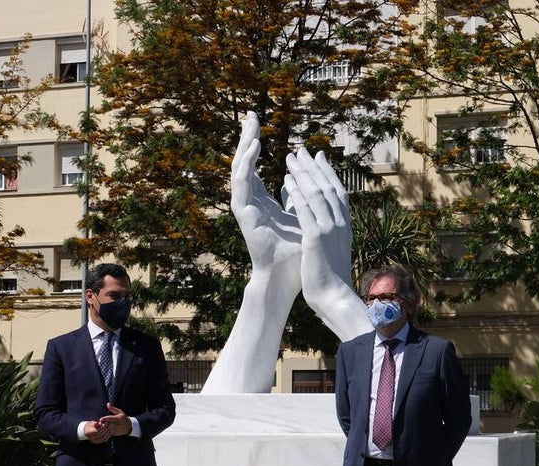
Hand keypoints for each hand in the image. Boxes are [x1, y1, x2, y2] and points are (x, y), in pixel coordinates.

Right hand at [84, 418, 111, 443]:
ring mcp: (94, 441)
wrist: (86, 431)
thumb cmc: (90, 426)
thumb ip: (96, 423)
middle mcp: (91, 438)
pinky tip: (109, 432)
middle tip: (109, 425)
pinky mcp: (98, 442)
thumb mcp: (92, 423)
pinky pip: (104, 440)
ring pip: (103, 438)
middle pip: (101, 435)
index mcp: (89, 433)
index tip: (106, 423)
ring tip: (110, 428)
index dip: (103, 427)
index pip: (98, 431)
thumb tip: (101, 423)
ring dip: (108, 433)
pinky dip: (108, 436)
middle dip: (106, 430)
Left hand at [98, 403, 131, 436]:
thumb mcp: (120, 412)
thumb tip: (108, 404)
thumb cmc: (123, 418)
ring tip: (98, 426)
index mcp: (117, 419)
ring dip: (102, 428)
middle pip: (108, 424)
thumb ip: (113, 408)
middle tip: (98, 423)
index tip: (100, 419)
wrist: (129, 427)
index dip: (105, 419)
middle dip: (103, 424)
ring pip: (107, 429)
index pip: (110, 419)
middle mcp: (116, 425)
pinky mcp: (113, 433)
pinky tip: (101, 430)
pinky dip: (104, 431)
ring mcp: (115, 430)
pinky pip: (107, 433)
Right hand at [231, 111, 301, 291]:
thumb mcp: (299, 217)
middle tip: (252, 115)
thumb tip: (297, 180)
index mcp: (262, 202)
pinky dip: (248, 164)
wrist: (286, 277)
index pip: (255, 166)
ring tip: (252, 125)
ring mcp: (245, 207)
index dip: (255, 144)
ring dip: (245, 146)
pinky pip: (243, 183)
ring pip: (240, 170)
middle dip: (248, 138)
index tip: (258, 123)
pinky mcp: (244, 213)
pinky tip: (254, 147)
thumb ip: (295, 198)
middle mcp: (251, 202)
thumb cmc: (294, 253)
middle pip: (245, 163)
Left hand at [284, 148, 369, 340]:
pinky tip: (286, 181)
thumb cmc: (330, 278)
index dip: (328, 173)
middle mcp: (340, 223)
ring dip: (303, 174)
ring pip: (317, 194)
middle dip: (313, 168)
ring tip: (290, 159)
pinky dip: (297, 193)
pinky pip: (306, 210)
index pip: (338, 193)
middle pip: (328, 187)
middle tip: (301, 151)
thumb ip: (324, 232)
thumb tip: (316, 221)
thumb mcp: (329, 249)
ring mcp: (330, 229)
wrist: (334, 296)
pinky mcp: (317, 238)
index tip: (318, 159)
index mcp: (344, 226)